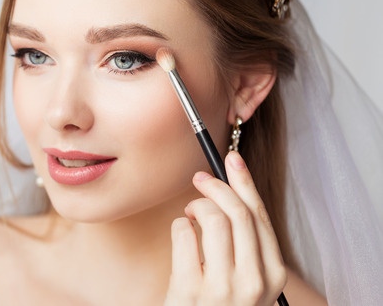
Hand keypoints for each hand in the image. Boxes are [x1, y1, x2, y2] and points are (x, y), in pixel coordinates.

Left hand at [163, 151, 286, 305]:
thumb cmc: (218, 303)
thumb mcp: (243, 276)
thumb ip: (243, 241)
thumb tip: (232, 187)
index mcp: (271, 275)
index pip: (261, 216)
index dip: (244, 182)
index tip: (231, 158)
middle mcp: (253, 282)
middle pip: (238, 212)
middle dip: (216, 185)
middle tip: (199, 179)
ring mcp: (223, 289)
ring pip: (212, 218)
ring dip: (196, 206)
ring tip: (189, 214)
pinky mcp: (191, 291)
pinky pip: (184, 234)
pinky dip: (178, 226)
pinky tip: (180, 234)